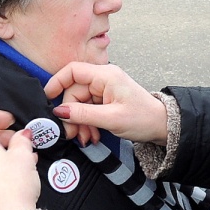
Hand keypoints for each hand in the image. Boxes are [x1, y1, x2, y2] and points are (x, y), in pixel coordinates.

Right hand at [44, 62, 168, 145]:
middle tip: (73, 134)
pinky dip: (87, 123)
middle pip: (74, 92)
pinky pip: (88, 109)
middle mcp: (104, 79)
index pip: (73, 71)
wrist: (161, 126)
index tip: (48, 99)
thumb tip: (60, 111)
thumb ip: (83, 114)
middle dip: (71, 114)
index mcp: (106, 76)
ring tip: (87, 138)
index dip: (57, 82)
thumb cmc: (143, 118)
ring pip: (80, 103)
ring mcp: (105, 89)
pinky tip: (92, 135)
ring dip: (80, 122)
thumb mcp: (111, 119)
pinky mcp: (106, 100)